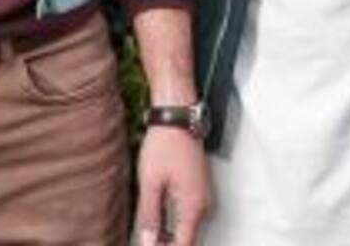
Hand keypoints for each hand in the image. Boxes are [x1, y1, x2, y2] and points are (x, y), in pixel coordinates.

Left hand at [135, 126, 210, 245]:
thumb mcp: (150, 183)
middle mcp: (204, 204)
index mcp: (193, 205)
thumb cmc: (165, 143)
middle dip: (166, 245)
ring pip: (187, 230)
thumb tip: (148, 242)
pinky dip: (173, 225)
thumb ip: (149, 217)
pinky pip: (188, 217)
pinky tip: (156, 225)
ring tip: (148, 236)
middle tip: (145, 242)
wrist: (177, 117)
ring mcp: (202, 196)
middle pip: (187, 240)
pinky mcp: (198, 190)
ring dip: (169, 238)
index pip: (183, 245)